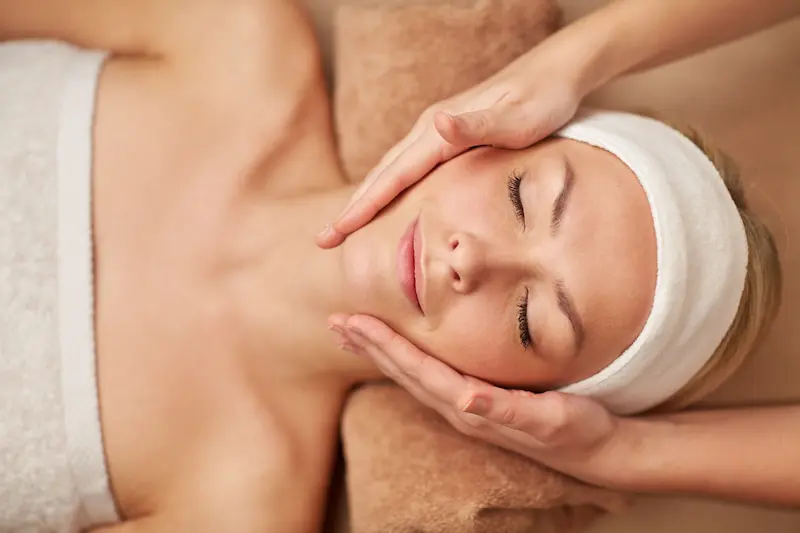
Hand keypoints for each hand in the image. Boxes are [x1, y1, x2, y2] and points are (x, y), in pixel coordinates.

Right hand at [316, 41, 584, 248]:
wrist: (558, 70)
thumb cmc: (544, 99)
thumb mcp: (519, 117)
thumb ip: (477, 125)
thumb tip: (436, 123)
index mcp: (439, 131)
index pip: (392, 176)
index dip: (363, 206)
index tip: (336, 232)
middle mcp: (430, 129)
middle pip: (381, 174)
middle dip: (351, 208)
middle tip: (323, 239)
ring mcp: (436, 131)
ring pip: (390, 170)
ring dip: (365, 199)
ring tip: (344, 225)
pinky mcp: (447, 136)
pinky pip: (406, 167)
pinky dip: (387, 188)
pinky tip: (386, 201)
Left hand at [329, 314, 633, 485]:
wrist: (593, 451)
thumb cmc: (575, 428)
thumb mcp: (548, 418)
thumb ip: (507, 410)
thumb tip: (469, 398)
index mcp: (471, 406)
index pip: (418, 371)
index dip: (386, 346)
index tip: (355, 323)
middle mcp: (460, 408)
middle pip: (405, 373)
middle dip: (370, 346)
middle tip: (336, 322)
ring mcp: (465, 408)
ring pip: (411, 377)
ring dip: (380, 353)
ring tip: (353, 333)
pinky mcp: (475, 404)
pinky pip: (429, 378)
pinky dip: (405, 360)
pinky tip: (397, 351)